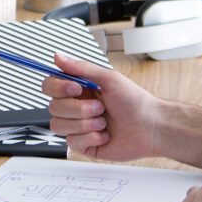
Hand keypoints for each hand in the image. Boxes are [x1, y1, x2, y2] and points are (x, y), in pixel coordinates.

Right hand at [42, 57, 166, 161]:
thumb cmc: (135, 102)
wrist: (150, 127)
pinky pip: (72, 142)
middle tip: (100, 107)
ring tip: (104, 122)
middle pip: (53, 107)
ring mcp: (78, 127)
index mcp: (79, 90)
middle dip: (79, 109)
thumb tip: (58, 56)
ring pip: (59, 126)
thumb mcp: (109, 78)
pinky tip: (105, 135)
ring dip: (85, 124)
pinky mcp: (83, 145)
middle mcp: (76, 107)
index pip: (50, 86)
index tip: (76, 88)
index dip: (58, 88)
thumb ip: (81, 68)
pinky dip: (92, 137)